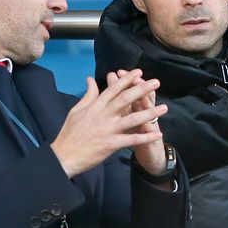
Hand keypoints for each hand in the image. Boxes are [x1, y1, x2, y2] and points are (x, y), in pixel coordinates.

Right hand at [51, 69, 167, 177]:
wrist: (64, 155)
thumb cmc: (70, 133)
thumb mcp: (77, 110)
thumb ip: (88, 94)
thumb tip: (91, 79)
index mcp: (95, 106)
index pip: (113, 89)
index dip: (127, 80)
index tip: (139, 72)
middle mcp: (103, 115)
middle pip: (125, 99)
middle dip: (142, 90)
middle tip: (156, 82)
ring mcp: (108, 129)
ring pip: (132, 119)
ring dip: (150, 113)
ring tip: (164, 108)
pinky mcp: (111, 144)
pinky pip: (131, 139)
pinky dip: (146, 137)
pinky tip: (158, 134)